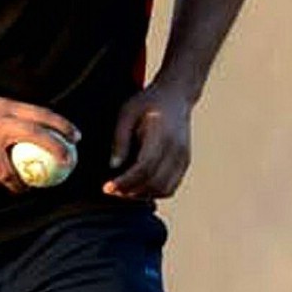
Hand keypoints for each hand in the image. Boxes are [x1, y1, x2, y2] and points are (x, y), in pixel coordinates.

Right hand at [0, 89, 79, 191]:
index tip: (77, 138)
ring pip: (8, 172)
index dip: (63, 126)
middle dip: (57, 151)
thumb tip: (41, 133)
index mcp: (5, 107)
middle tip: (68, 164)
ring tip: (24, 188)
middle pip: (36, 137)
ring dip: (18, 184)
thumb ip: (13, 118)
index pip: (41, 114)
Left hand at [103, 82, 192, 199]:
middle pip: (155, 182)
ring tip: (122, 189)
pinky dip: (153, 193)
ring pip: (164, 189)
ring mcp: (183, 158)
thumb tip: (113, 166)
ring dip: (142, 194)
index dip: (125, 181)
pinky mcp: (184, 163)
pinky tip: (138, 187)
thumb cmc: (147, 102)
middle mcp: (177, 149)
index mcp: (162, 134)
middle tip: (111, 190)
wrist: (176, 96)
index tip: (107, 187)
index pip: (145, 167)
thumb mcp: (127, 113)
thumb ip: (120, 139)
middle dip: (130, 191)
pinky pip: (170, 188)